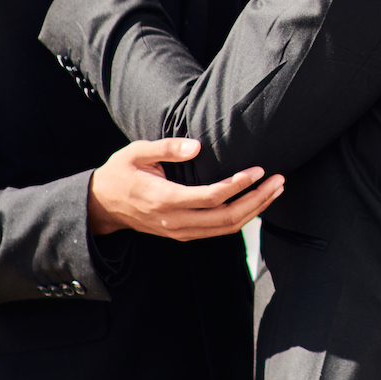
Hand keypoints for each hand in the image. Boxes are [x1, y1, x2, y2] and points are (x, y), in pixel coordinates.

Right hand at [86, 138, 283, 239]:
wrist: (101, 206)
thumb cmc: (120, 173)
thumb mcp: (136, 152)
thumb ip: (167, 148)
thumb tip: (197, 145)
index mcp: (164, 199)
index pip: (211, 197)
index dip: (239, 185)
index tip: (259, 170)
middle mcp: (175, 221)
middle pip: (226, 218)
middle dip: (257, 200)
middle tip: (279, 181)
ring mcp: (179, 231)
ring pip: (225, 229)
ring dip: (254, 211)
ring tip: (274, 191)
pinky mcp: (183, 234)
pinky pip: (217, 231)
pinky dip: (240, 219)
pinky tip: (255, 204)